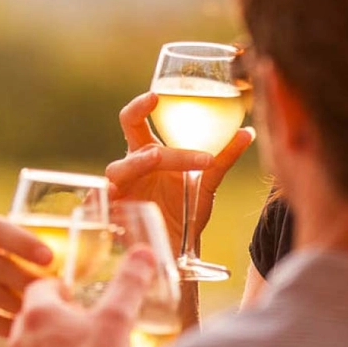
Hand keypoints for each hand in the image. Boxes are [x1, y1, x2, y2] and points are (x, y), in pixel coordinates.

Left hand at [7, 246, 155, 346]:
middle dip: (56, 318)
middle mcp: (21, 338)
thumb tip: (143, 253)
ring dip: (51, 345)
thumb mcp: (117, 319)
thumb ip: (128, 284)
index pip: (39, 287)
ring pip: (32, 346)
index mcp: (38, 313)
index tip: (76, 298)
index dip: (59, 290)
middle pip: (33, 316)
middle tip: (83, 327)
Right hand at [105, 92, 253, 255]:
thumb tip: (247, 132)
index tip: (156, 96)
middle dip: (135, 118)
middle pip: (126, 135)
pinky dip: (103, 198)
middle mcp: (131, 166)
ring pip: (119, 168)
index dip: (141, 106)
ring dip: (136, 162)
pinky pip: (99, 202)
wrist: (177, 250)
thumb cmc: (185, 211)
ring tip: (155, 159)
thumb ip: (222, 159)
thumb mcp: (207, 184)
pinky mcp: (111, 214)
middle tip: (154, 109)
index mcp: (148, 153)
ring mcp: (118, 189)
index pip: (136, 121)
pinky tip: (113, 196)